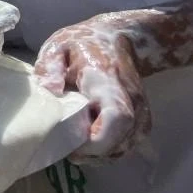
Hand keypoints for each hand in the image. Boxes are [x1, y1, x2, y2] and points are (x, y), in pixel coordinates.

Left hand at [34, 16, 152, 158]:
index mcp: (106, 81)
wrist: (117, 37)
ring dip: (103, 155)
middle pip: (122, 138)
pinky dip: (112, 150)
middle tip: (68, 152)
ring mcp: (140, 108)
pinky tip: (93, 146)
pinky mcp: (142, 116)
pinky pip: (130, 142)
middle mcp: (130, 98)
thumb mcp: (57, 47)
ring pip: (128, 144)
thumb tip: (50, 91)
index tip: (74, 147)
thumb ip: (50, 67)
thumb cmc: (83, 43)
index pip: (116, 117)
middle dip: (95, 153)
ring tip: (78, 150)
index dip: (98, 140)